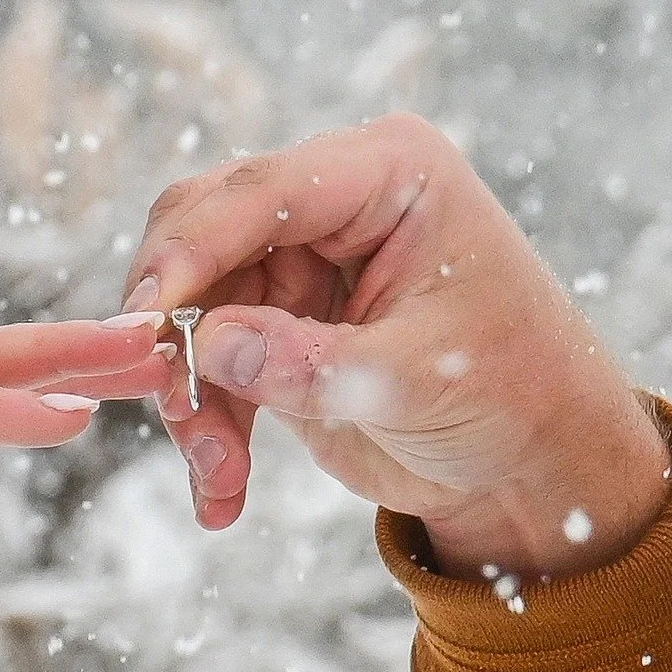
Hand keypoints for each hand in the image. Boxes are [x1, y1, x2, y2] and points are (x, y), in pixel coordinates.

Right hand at [122, 113, 671, 580]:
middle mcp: (332, 206)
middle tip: (169, 402)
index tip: (143, 319)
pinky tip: (221, 494)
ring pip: (193, 311)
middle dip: (179, 329)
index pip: (261, 191)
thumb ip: (310, 363)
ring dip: (192, 398)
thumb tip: (205, 344)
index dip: (190, 250)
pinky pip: (208, 364)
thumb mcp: (418, 381)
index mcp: (387, 176)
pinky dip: (207, 425)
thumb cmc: (511, 397)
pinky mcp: (277, 325)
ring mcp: (299, 265)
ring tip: (219, 475)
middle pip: (203, 236)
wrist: (529, 466)